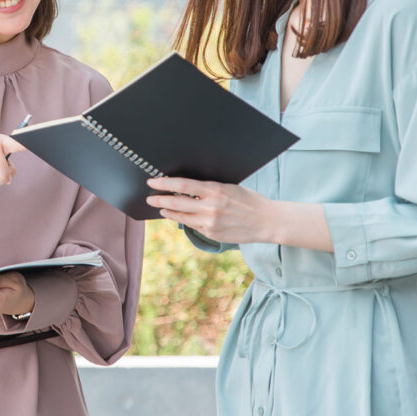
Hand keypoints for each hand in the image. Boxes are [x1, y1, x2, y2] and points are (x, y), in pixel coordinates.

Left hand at [146, 176, 273, 244]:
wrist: (267, 221)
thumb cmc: (249, 200)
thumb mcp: (229, 187)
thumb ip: (208, 188)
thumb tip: (186, 186)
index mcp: (214, 190)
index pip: (182, 185)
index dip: (164, 183)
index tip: (152, 181)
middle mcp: (210, 207)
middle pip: (176, 202)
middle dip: (159, 199)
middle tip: (150, 197)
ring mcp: (210, 223)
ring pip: (181, 216)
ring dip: (168, 211)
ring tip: (161, 208)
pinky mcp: (212, 234)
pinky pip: (193, 226)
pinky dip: (184, 220)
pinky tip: (179, 217)